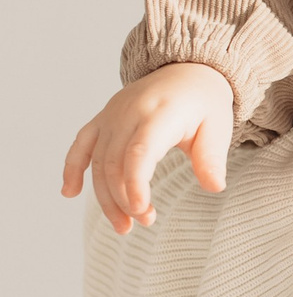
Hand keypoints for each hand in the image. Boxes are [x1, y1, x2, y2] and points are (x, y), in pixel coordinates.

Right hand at [63, 62, 235, 234]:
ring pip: (97, 160)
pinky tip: (69, 193)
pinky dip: (72, 168)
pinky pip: (81, 144)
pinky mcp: (103, 119)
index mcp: (160, 113)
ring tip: (124, 225)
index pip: (139, 152)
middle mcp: (129, 112)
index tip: (141, 211)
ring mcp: (112, 115)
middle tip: (145, 222)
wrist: (186, 71)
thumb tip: (215, 187)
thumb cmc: (204, 104)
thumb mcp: (219, 127)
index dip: (136, 183)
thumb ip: (212, 157)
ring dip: (105, 196)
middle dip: (124, 199)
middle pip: (114, 162)